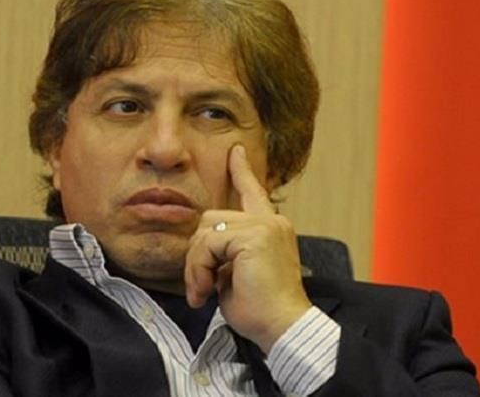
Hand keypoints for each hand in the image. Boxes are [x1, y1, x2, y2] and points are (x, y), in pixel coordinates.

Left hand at [184, 144, 311, 352]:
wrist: (283, 327)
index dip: (241, 172)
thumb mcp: (236, 275)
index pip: (253, 193)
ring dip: (196, 264)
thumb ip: (225, 254)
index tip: (235, 152)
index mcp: (271, 229)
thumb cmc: (262, 311)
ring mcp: (264, 226)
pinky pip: (207, 245)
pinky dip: (200, 269)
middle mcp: (271, 222)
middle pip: (211, 219)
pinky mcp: (254, 236)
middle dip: (196, 254)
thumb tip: (202, 250)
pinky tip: (207, 291)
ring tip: (204, 291)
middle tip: (199, 286)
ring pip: (205, 232)